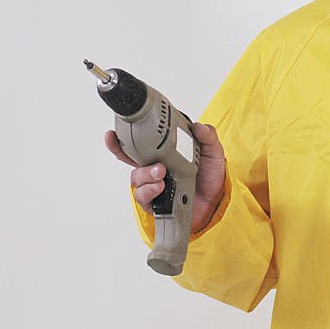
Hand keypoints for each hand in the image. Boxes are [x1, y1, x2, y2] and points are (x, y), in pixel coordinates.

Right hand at [105, 122, 227, 234]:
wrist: (216, 202)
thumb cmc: (210, 176)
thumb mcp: (213, 152)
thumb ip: (208, 138)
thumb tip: (198, 126)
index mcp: (164, 152)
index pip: (140, 142)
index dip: (124, 137)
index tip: (114, 132)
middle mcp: (154, 167)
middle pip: (129, 158)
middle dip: (121, 152)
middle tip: (137, 149)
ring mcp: (153, 184)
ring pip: (136, 177)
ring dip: (146, 173)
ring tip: (161, 172)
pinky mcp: (155, 202)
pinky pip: (143, 197)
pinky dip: (150, 191)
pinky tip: (160, 186)